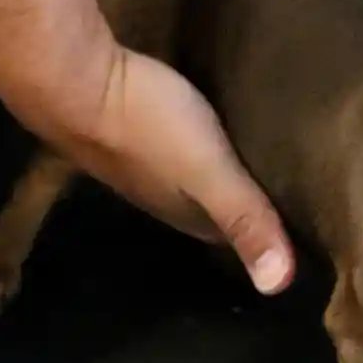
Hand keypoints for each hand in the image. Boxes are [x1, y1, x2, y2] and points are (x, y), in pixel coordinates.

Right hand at [0, 24, 294, 294]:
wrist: (66, 75)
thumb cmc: (145, 123)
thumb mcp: (209, 169)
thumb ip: (245, 217)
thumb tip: (280, 287)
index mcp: (181, 211)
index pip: (229, 235)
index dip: (262, 231)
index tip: (296, 222)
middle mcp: (155, 193)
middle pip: (207, 206)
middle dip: (241, 201)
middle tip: (281, 184)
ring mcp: (131, 160)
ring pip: (184, 176)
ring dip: (214, 171)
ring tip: (253, 155)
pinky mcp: (120, 121)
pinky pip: (164, 140)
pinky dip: (189, 139)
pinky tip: (204, 122)